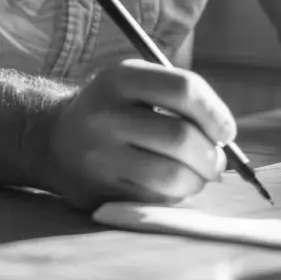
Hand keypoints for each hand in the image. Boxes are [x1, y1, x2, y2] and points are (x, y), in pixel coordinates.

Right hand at [40, 59, 236, 211]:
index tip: (227, 132)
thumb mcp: (138, 81)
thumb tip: (225, 137)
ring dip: (195, 181)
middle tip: (216, 163)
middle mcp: (106, 117)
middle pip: (180, 138)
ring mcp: (98, 158)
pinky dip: (172, 198)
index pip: (184, 89)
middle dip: (210, 156)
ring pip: (168, 177)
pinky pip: (150, 201)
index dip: (215, 112)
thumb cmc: (115, 107)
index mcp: (122, 78)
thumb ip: (180, 97)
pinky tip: (169, 187)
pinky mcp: (95, 193)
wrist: (53, 138)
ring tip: (197, 176)